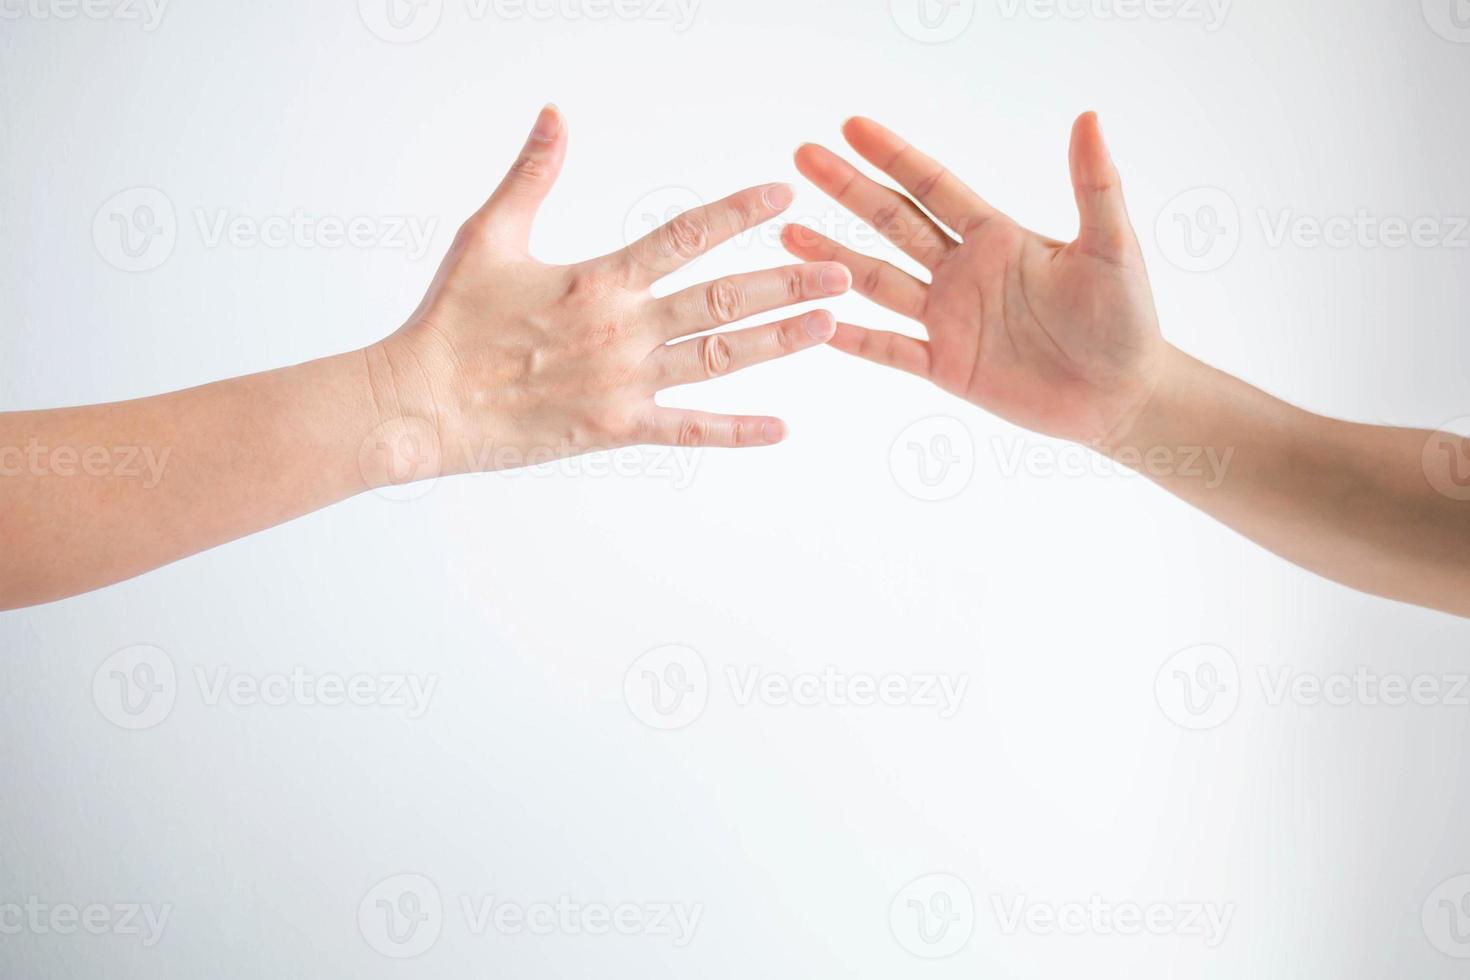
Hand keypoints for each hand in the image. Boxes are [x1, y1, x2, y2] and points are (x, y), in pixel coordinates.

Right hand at [364, 104, 850, 482]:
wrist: (421, 402)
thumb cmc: (450, 318)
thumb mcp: (488, 235)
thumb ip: (532, 175)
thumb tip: (554, 115)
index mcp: (599, 278)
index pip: (684, 234)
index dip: (737, 212)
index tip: (782, 193)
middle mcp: (624, 328)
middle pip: (723, 298)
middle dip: (787, 282)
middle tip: (843, 270)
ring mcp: (625, 382)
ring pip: (719, 358)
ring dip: (779, 340)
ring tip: (829, 323)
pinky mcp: (617, 428)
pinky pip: (688, 430)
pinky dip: (735, 431)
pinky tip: (780, 428)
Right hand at [783, 113, 1165, 450]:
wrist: (1122, 395)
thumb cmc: (1126, 318)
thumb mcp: (1112, 246)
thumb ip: (1095, 185)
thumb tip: (1088, 117)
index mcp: (996, 237)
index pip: (934, 187)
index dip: (893, 156)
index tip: (850, 127)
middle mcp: (963, 272)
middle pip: (893, 224)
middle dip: (848, 190)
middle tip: (802, 159)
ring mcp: (949, 319)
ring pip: (879, 282)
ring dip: (834, 258)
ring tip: (788, 233)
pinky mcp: (947, 366)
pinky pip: (891, 350)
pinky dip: (855, 339)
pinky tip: (818, 320)